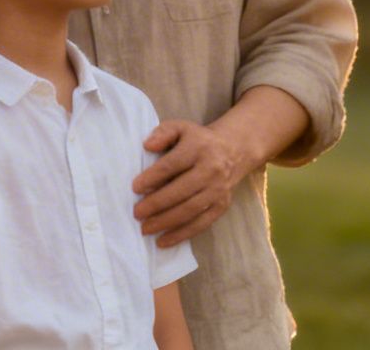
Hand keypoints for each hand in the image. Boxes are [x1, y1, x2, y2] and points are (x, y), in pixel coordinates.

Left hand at [131, 119, 249, 247]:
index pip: (172, 165)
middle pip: (180, 191)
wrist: (233, 150)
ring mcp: (218, 190)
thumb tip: (148, 146)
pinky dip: (181, 235)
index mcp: (198, 148)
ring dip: (166, 222)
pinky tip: (163, 241)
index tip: (135, 188)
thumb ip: (163, 133)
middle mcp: (211, 170)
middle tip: (137, 213)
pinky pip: (201, 224)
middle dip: (156, 204)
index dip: (152, 178)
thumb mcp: (181, 127)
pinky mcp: (222, 206)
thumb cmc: (198, 140)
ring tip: (145, 229)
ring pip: (189, 210)